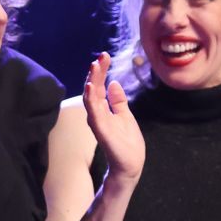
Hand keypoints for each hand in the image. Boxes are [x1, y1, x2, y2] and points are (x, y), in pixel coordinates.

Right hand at [81, 53, 144, 183]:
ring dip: (92, 81)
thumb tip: (114, 83)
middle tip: (100, 56)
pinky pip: (94, 111)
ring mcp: (98, 121)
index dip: (102, 71)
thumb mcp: (126, 116)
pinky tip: (91, 86)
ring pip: (91, 97)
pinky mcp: (100, 129)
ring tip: (94, 66)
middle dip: (96, 72)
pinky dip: (91, 98)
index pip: (100, 86)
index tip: (104, 56)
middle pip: (94, 89)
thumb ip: (118, 101)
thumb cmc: (127, 143)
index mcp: (104, 110)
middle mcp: (97, 114)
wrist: (130, 165)